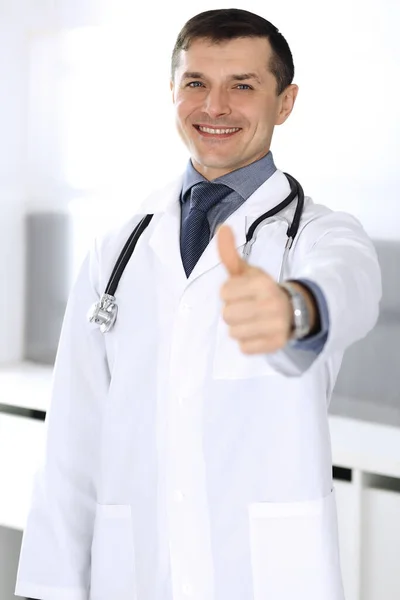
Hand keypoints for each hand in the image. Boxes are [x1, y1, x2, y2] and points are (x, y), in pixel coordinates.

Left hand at [217, 224, 294, 354]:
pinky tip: (258, 332)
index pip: (224, 293)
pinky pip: (244, 348)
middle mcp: (270, 304)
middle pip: (227, 315)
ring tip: (253, 320)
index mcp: (262, 283)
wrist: (293, 309)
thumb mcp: (247, 271)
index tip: (243, 292)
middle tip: (248, 308)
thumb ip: (230, 253)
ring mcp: (275, 325)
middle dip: (233, 311)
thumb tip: (222, 227)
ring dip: (240, 328)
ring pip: (233, 333)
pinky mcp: (276, 344)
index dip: (230, 293)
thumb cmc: (262, 290)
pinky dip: (248, 342)